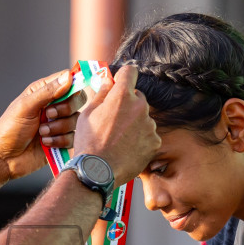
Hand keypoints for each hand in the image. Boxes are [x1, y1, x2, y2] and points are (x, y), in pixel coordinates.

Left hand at [0, 70, 87, 179]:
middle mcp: (54, 105)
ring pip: (75, 120)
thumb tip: (68, 77)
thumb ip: (48, 92)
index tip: (70, 92)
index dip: (74, 84)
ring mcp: (58, 123)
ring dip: (58, 128)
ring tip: (41, 133)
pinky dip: (59, 141)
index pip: (67, 80)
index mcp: (44, 91)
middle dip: (65, 109)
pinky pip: (72, 138)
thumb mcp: (26, 106)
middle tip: (48, 115)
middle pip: (78, 99)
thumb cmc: (9, 129)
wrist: (5, 157)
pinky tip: (45, 143)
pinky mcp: (61, 140)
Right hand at [72, 63, 158, 183]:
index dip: (124, 76)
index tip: (120, 83)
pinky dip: (141, 139)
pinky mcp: (155, 142)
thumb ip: (102, 93)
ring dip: (135, 123)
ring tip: (119, 139)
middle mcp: (140, 107)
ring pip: (143, 117)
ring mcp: (149, 125)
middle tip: (114, 120)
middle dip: (128, 104)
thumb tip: (109, 81)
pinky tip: (127, 148)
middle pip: (138, 97)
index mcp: (122, 96)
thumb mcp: (88, 113)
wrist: (97, 171)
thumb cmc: (89, 142)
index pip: (130, 72)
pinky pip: (149, 135)